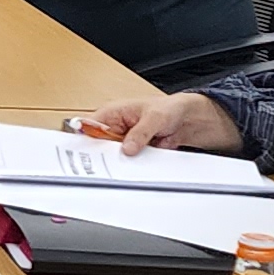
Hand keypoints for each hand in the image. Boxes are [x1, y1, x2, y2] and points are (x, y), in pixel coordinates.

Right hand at [95, 89, 243, 155]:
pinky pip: (127, 161)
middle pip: (99, 146)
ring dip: (120, 161)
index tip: (88, 153)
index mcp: (112, 113)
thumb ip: (139, 133)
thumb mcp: (154, 118)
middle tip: (112, 162)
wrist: (188, 120)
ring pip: (112, 156)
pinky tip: (137, 166)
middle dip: (104, 155)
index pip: (89, 127)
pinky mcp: (133, 151)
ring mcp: (123, 140)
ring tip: (129, 162)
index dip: (85, 140)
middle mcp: (114, 127)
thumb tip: (127, 147)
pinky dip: (131, 165)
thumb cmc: (170, 108)